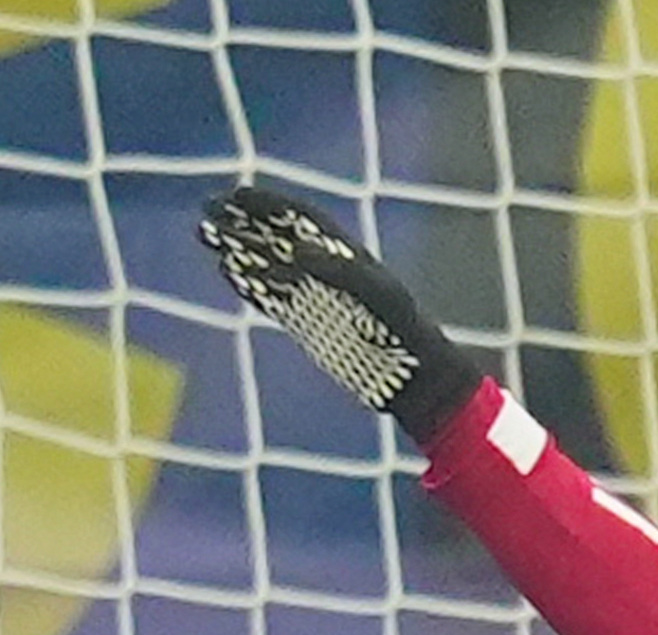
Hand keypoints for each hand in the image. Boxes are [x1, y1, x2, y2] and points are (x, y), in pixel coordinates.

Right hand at [196, 183, 487, 441]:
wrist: (412, 374)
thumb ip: (338, 270)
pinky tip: (227, 271)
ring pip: (267, 264)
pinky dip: (249, 284)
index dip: (267, 204)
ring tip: (204, 234)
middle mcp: (324, 268)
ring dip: (236, 248)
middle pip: (276, 235)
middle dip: (242, 220)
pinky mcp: (307, 321)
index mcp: (344, 251)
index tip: (235, 195)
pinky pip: (271, 297)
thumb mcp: (375, 293)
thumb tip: (296, 251)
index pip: (299, 218)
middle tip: (206, 208)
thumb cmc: (402, 328)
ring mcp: (313, 294)